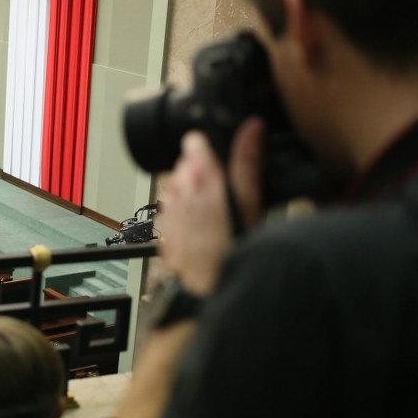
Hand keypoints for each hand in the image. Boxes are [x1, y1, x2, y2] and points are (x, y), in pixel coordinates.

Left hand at [159, 118, 263, 296]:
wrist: (208, 290)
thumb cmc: (232, 250)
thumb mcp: (249, 203)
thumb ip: (248, 162)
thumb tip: (252, 128)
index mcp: (199, 178)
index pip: (194, 142)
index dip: (208, 146)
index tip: (219, 153)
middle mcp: (178, 190)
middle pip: (187, 165)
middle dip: (203, 172)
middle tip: (225, 192)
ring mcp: (168, 209)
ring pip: (179, 186)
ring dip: (194, 193)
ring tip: (216, 214)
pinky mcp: (164, 227)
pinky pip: (173, 209)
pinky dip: (186, 213)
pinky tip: (203, 228)